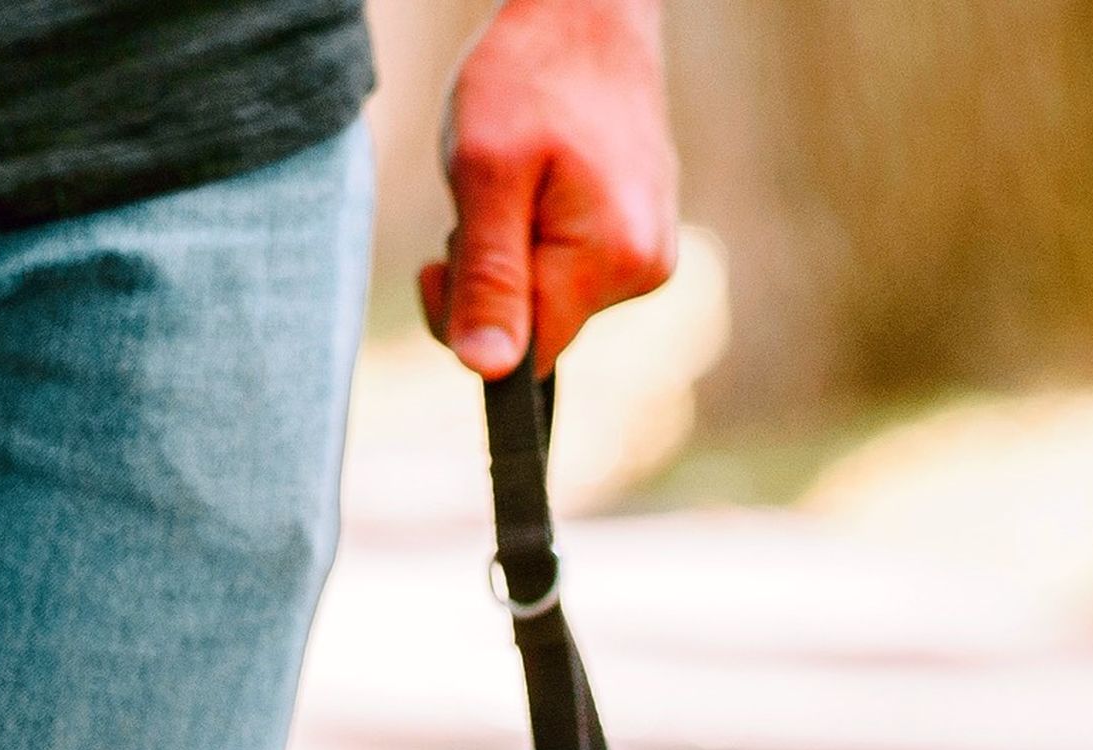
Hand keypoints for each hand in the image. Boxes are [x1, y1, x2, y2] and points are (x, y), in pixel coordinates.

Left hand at [422, 0, 676, 382]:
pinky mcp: (643, 238)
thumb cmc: (530, 74)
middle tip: (484, 201)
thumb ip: (488, 277)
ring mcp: (650, 255)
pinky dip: (541, 237)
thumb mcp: (484, 171)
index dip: (472, 323)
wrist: (587, 9)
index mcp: (611, 261)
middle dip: (495, 279)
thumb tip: (487, 370)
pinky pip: (574, 270)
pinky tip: (544, 181)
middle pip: (541, 329)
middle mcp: (645, 271)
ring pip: (554, 299)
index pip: (527, 356)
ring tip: (518, 179)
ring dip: (515, 254)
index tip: (442, 257)